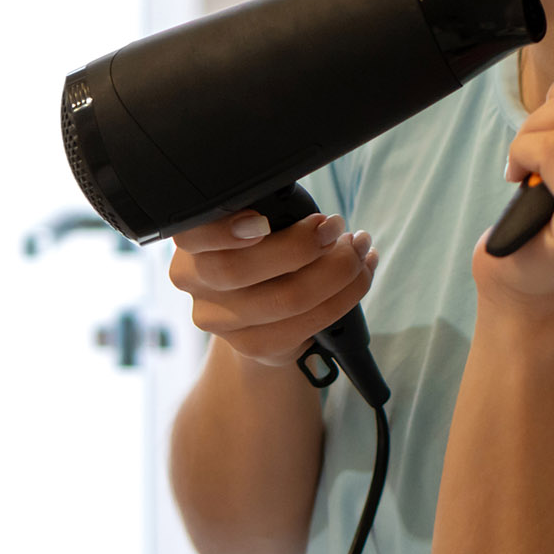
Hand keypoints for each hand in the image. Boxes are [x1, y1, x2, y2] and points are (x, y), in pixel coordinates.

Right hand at [168, 210, 377, 366]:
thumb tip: (310, 211)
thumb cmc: (267, 246)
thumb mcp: (261, 217)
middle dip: (300, 245)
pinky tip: (360, 275)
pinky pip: (304, 325)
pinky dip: (344, 297)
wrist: (262, 309)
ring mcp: (220, 321)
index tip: (263, 220)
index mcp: (193, 243)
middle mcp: (196, 283)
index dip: (225, 230)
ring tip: (358, 249)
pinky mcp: (252, 346)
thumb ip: (270, 208)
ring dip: (335, 271)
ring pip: (283, 299)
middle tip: (335, 227)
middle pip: (239, 269)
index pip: (192, 235)